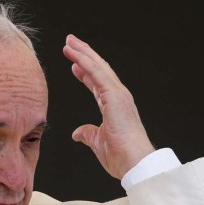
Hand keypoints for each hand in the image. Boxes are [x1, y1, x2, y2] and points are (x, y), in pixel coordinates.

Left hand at [62, 34, 154, 178]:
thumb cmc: (121, 157)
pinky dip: (85, 61)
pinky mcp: (115, 95)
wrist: (134, 163)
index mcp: (114, 106)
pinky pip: (97, 73)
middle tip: (70, 43)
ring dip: (83, 53)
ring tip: (69, 42)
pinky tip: (74, 53)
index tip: (74, 65)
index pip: (97, 84)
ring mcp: (118, 94)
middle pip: (99, 69)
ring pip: (98, 67)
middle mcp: (118, 97)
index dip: (85, 73)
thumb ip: (88, 134)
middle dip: (84, 55)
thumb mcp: (97, 142)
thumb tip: (77, 133)